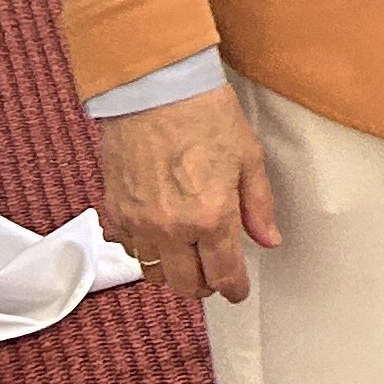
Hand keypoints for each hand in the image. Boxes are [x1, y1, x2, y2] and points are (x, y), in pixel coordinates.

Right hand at [93, 84, 278, 302]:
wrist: (156, 91)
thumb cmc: (206, 116)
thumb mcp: (249, 158)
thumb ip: (259, 206)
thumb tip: (269, 239)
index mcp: (211, 217)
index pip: (223, 273)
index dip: (234, 289)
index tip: (238, 292)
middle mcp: (171, 229)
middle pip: (185, 285)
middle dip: (203, 287)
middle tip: (215, 278)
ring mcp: (138, 223)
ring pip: (153, 273)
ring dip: (172, 272)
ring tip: (188, 258)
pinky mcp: (114, 211)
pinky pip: (127, 248)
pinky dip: (143, 250)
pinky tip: (158, 235)